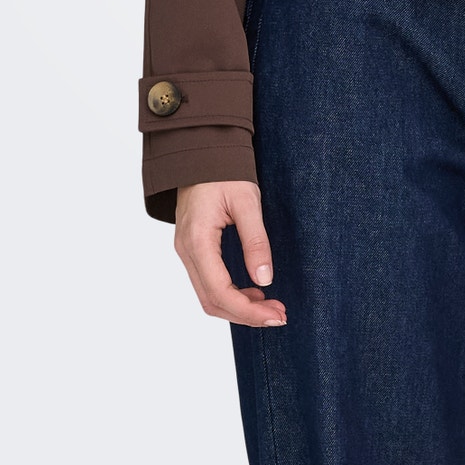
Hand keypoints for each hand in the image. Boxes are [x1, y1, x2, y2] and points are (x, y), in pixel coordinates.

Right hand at [173, 180, 286, 327]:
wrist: (201, 149)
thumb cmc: (224, 169)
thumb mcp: (247, 201)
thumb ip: (256, 240)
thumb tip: (265, 280)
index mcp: (197, 240)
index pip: (220, 292)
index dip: (248, 311)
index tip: (276, 315)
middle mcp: (185, 250)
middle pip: (211, 301)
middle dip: (246, 314)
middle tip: (279, 314)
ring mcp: (185, 250)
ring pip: (208, 295)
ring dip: (238, 306)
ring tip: (270, 305)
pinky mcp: (191, 247)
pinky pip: (207, 281)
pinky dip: (229, 294)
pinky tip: (252, 291)